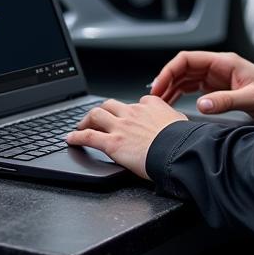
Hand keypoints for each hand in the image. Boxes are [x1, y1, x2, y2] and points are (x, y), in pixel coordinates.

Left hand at [64, 96, 186, 179]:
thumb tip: (174, 123)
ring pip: (96, 114)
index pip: (137, 102)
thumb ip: (172, 119)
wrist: (178, 151)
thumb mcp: (181, 122)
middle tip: (97, 119)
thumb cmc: (184, 140)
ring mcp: (121, 126)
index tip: (127, 117)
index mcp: (151, 105)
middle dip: (102, 111)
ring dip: (86, 120)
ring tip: (81, 126)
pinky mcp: (112, 142)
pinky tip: (70, 139)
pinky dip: (76, 136)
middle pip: (110, 105)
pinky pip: (88, 136)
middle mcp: (133, 112)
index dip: (130, 110)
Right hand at [149, 50, 253, 125]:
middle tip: (154, 98)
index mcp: (224, 62)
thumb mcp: (252, 100)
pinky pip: (194, 88)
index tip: (159, 86)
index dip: (169, 71)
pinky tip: (174, 103)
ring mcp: (219, 77)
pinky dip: (181, 94)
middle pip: (183, 68)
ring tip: (160, 102)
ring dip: (172, 88)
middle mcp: (219, 67)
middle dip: (166, 80)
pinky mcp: (220, 88)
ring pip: (187, 78)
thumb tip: (201, 105)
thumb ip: (226, 101)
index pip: (187, 59)